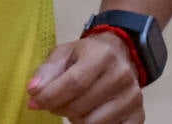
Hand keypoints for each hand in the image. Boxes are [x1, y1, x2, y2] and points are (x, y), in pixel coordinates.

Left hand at [26, 31, 143, 122]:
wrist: (119, 55)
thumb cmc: (86, 55)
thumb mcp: (64, 53)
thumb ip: (47, 70)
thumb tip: (33, 90)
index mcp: (102, 55)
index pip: (74, 83)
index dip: (51, 96)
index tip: (34, 102)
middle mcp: (121, 75)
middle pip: (80, 105)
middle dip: (59, 108)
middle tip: (55, 102)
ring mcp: (133, 97)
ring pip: (93, 123)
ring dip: (75, 119)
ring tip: (74, 106)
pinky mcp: (138, 115)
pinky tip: (89, 114)